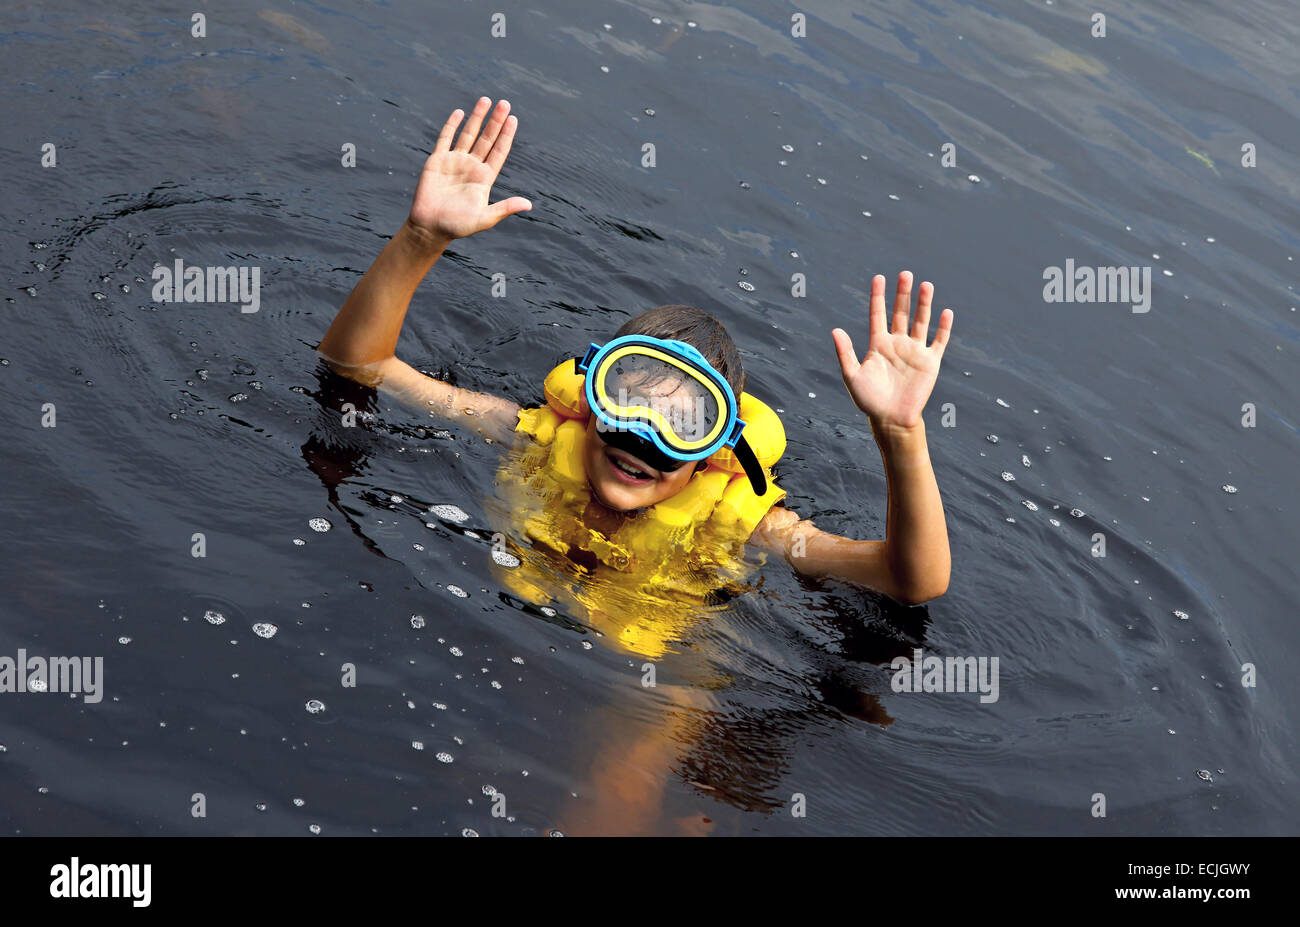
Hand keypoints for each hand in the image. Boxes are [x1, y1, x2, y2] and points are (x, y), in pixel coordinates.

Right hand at [406, 97, 531, 240]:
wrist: (430, 227)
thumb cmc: (457, 226)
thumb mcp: (484, 218)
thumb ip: (505, 208)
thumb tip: (529, 205)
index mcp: (484, 178)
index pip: (498, 152)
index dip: (506, 135)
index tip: (513, 119)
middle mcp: (471, 166)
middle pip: (487, 139)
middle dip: (495, 121)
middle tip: (504, 103)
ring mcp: (455, 161)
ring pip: (468, 134)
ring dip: (477, 117)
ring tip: (486, 100)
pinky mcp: (437, 160)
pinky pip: (445, 138)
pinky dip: (452, 125)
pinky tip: (460, 112)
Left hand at [832, 272, 952, 431]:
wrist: (891, 419)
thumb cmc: (869, 400)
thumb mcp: (852, 376)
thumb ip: (845, 352)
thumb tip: (835, 329)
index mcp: (878, 344)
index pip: (878, 314)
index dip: (878, 296)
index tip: (879, 277)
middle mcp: (897, 344)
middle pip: (901, 313)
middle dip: (903, 294)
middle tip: (905, 274)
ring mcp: (914, 351)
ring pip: (920, 321)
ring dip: (923, 304)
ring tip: (925, 285)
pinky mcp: (930, 362)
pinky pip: (939, 341)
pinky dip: (943, 327)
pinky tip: (946, 312)